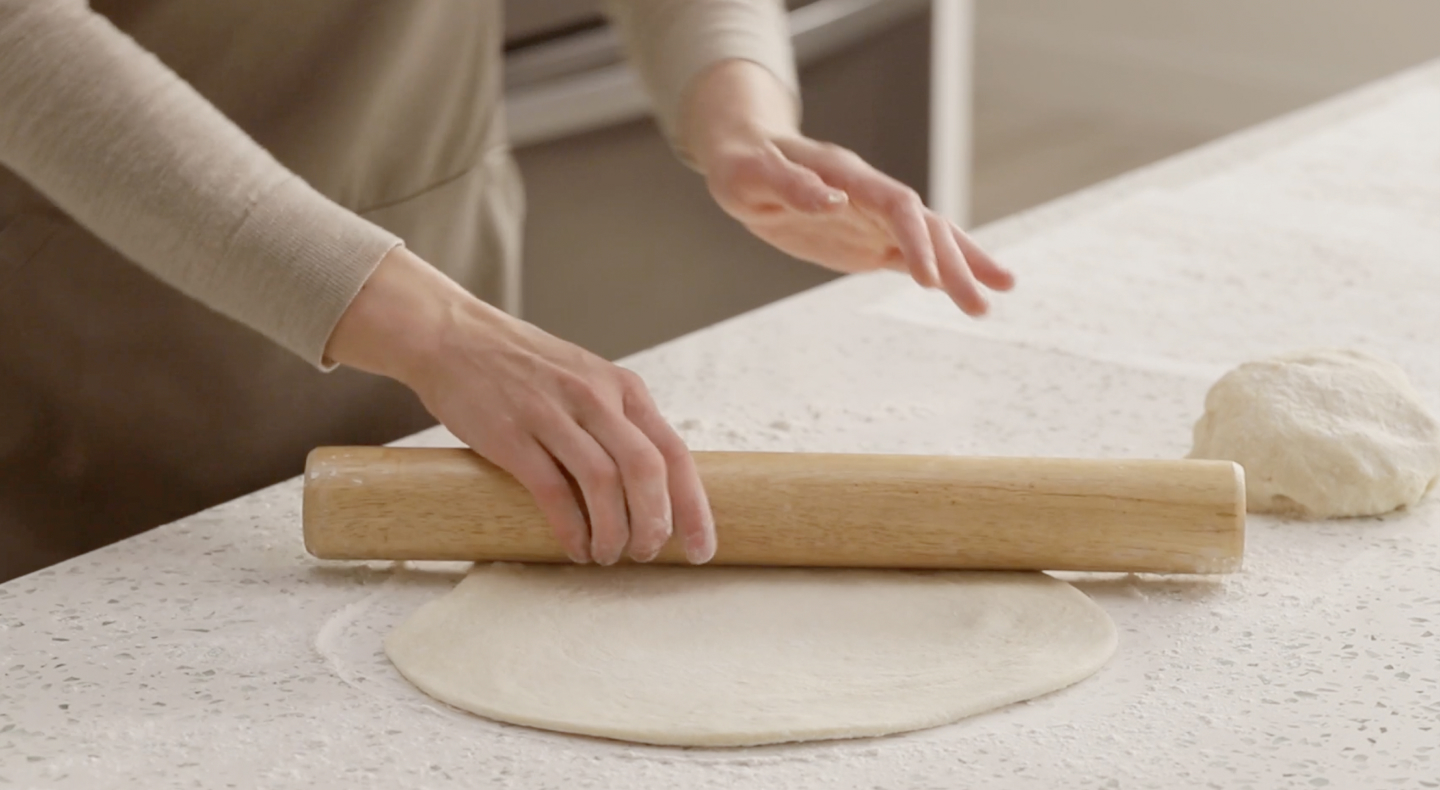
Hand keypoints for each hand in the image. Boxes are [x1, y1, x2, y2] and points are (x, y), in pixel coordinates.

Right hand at [326, 247, 715, 565]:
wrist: (453, 336)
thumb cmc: (524, 368)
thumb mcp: (587, 379)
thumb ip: (620, 421)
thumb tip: (654, 487)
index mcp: (622, 387)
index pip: (674, 452)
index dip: (693, 507)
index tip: (701, 549)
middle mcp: (595, 397)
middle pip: (646, 471)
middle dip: (654, 525)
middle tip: (645, 555)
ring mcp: (552, 414)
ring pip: (603, 484)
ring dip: (612, 532)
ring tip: (607, 555)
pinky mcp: (511, 434)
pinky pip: (552, 491)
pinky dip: (570, 529)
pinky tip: (574, 547)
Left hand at [683, 61, 1013, 314]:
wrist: (746, 159)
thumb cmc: (744, 164)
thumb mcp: (752, 174)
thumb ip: (792, 186)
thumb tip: (833, 200)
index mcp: (848, 176)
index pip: (897, 205)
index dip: (917, 239)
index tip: (928, 280)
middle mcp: (870, 196)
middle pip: (926, 226)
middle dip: (955, 265)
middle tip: (982, 306)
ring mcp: (873, 219)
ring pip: (929, 240)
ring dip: (961, 268)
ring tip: (992, 301)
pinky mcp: (867, 240)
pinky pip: (909, 256)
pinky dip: (940, 273)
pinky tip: (965, 292)